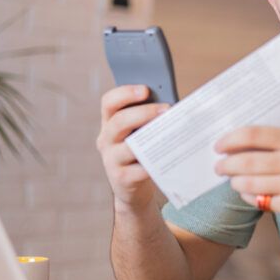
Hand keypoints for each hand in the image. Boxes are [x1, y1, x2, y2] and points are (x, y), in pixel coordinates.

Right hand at [96, 85, 169, 209]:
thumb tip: (173, 106)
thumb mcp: (140, 134)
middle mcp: (106, 139)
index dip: (124, 93)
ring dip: (150, 138)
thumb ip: (149, 120)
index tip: (145, 90)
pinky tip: (168, 158)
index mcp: (110, 123)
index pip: (108, 103)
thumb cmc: (143, 154)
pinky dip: (153, 163)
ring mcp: (111, 160)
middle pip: (118, 121)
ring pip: (127, 146)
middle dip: (143, 113)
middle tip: (166, 109)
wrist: (135, 189)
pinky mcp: (121, 178)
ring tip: (171, 132)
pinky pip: (138, 169)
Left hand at [214, 126, 279, 231]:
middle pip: (247, 160)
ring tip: (233, 180)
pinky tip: (250, 194)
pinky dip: (251, 197)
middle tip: (219, 166)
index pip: (254, 135)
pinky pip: (260, 201)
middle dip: (226, 164)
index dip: (231, 139)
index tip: (219, 145)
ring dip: (236, 182)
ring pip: (250, 182)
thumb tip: (242, 141)